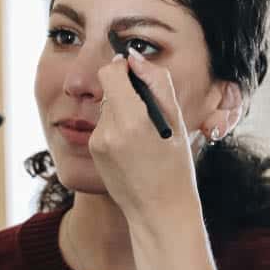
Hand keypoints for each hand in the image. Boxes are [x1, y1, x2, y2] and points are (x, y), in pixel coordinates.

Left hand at [89, 53, 201, 230]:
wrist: (158, 211)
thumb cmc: (175, 168)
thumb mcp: (176, 121)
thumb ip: (157, 82)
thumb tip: (134, 58)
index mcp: (132, 119)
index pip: (110, 72)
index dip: (123, 69)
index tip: (136, 77)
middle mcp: (108, 130)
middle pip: (108, 89)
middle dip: (127, 93)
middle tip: (148, 115)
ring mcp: (97, 142)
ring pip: (106, 108)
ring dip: (123, 112)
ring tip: (143, 137)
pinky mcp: (93, 151)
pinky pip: (103, 126)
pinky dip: (117, 130)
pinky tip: (132, 149)